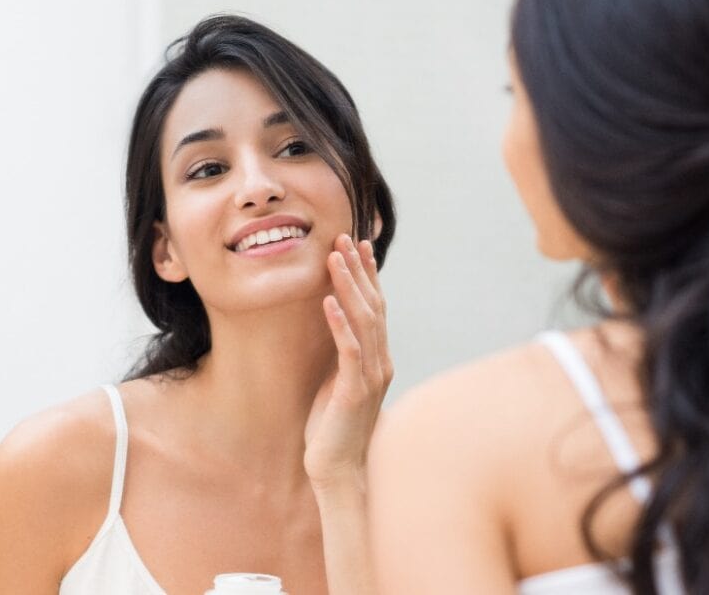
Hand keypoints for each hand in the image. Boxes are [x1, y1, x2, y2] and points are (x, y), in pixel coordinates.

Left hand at [304, 234, 392, 491]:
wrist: (338, 469)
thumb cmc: (333, 427)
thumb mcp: (338, 381)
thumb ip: (343, 354)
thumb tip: (333, 324)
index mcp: (378, 359)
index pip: (376, 307)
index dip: (368, 275)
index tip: (358, 245)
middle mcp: (381, 362)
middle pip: (373, 306)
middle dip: (359, 270)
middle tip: (345, 238)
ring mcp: (371, 377)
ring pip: (363, 321)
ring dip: (348, 286)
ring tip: (334, 258)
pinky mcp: (354, 391)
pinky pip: (348, 350)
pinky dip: (338, 323)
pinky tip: (326, 302)